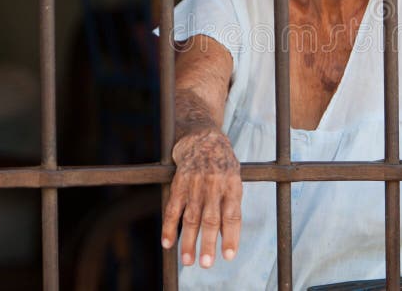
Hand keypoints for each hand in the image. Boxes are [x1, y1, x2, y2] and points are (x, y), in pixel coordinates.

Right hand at [161, 127, 242, 267]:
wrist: (202, 138)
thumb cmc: (223, 163)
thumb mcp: (234, 179)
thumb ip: (231, 204)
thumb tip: (225, 235)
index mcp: (231, 185)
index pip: (232, 215)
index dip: (231, 236)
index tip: (229, 256)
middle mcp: (213, 185)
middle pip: (210, 219)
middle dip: (208, 243)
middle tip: (206, 264)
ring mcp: (195, 184)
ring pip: (191, 217)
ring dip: (188, 241)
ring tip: (188, 261)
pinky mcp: (179, 183)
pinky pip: (173, 208)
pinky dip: (169, 227)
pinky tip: (167, 243)